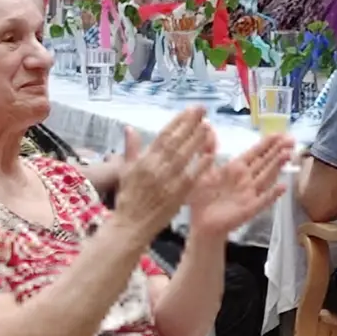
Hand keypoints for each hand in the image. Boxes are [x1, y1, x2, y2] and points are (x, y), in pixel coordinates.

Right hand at [112, 108, 215, 240]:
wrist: (131, 226)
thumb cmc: (128, 198)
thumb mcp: (125, 171)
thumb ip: (131, 149)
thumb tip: (129, 128)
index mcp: (144, 161)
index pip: (164, 136)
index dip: (178, 121)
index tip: (190, 110)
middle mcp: (155, 168)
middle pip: (176, 142)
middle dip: (190, 124)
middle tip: (203, 109)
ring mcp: (167, 182)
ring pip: (184, 156)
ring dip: (197, 140)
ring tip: (208, 125)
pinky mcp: (177, 195)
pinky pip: (191, 178)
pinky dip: (201, 166)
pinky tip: (211, 154)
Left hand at [188, 134, 293, 238]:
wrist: (202, 224)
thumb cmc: (203, 198)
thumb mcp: (203, 170)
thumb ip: (208, 150)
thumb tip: (209, 127)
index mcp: (236, 168)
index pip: (255, 152)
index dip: (267, 143)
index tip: (280, 133)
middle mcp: (247, 178)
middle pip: (265, 161)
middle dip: (277, 150)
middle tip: (291, 139)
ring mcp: (250, 193)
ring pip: (267, 176)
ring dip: (277, 166)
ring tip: (288, 154)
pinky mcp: (250, 208)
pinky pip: (263, 200)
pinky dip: (273, 194)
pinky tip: (282, 186)